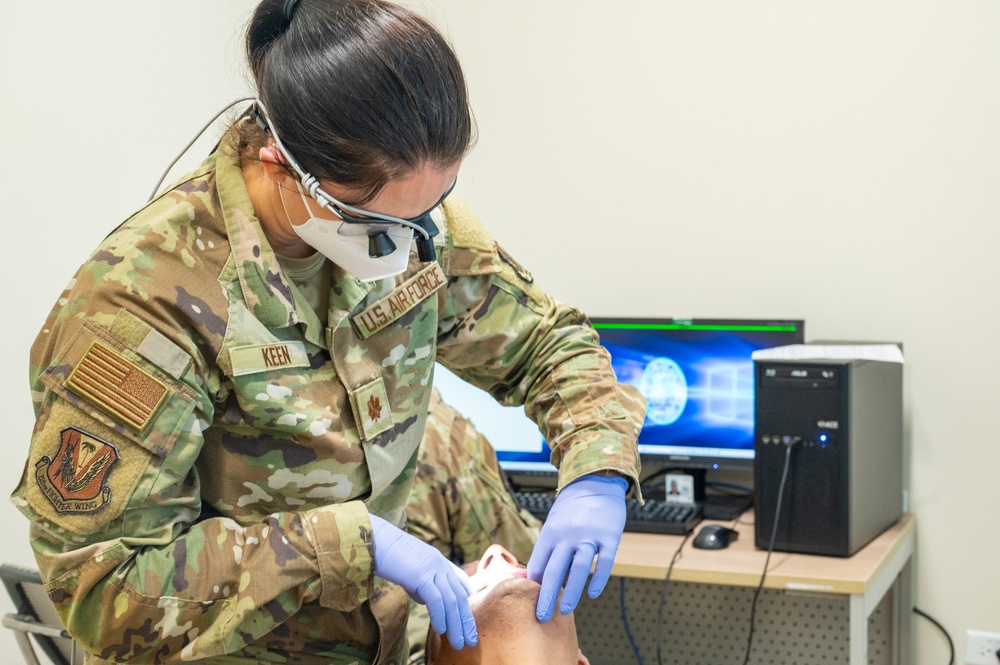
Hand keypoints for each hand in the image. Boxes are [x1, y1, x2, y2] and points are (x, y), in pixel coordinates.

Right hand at [369, 514, 477, 649]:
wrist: (376, 541)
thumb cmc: (388, 556)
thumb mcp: (411, 570)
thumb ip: (422, 585)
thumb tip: (427, 601)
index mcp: (439, 561)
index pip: (461, 581)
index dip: (468, 598)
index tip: (470, 615)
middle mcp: (440, 564)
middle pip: (460, 596)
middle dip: (466, 620)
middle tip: (470, 640)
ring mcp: (433, 569)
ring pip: (451, 601)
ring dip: (456, 625)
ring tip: (457, 642)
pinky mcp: (422, 575)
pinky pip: (436, 600)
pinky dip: (440, 616)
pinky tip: (441, 630)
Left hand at [526, 474, 627, 621]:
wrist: (594, 482)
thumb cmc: (571, 509)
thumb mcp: (553, 525)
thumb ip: (548, 550)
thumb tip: (541, 580)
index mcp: (550, 533)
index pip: (538, 564)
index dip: (533, 586)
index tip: (529, 603)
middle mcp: (567, 535)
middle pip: (554, 570)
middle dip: (546, 596)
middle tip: (540, 617)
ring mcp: (589, 536)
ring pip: (578, 570)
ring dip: (571, 592)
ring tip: (564, 611)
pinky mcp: (609, 537)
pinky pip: (604, 562)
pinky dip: (598, 579)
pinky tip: (592, 594)